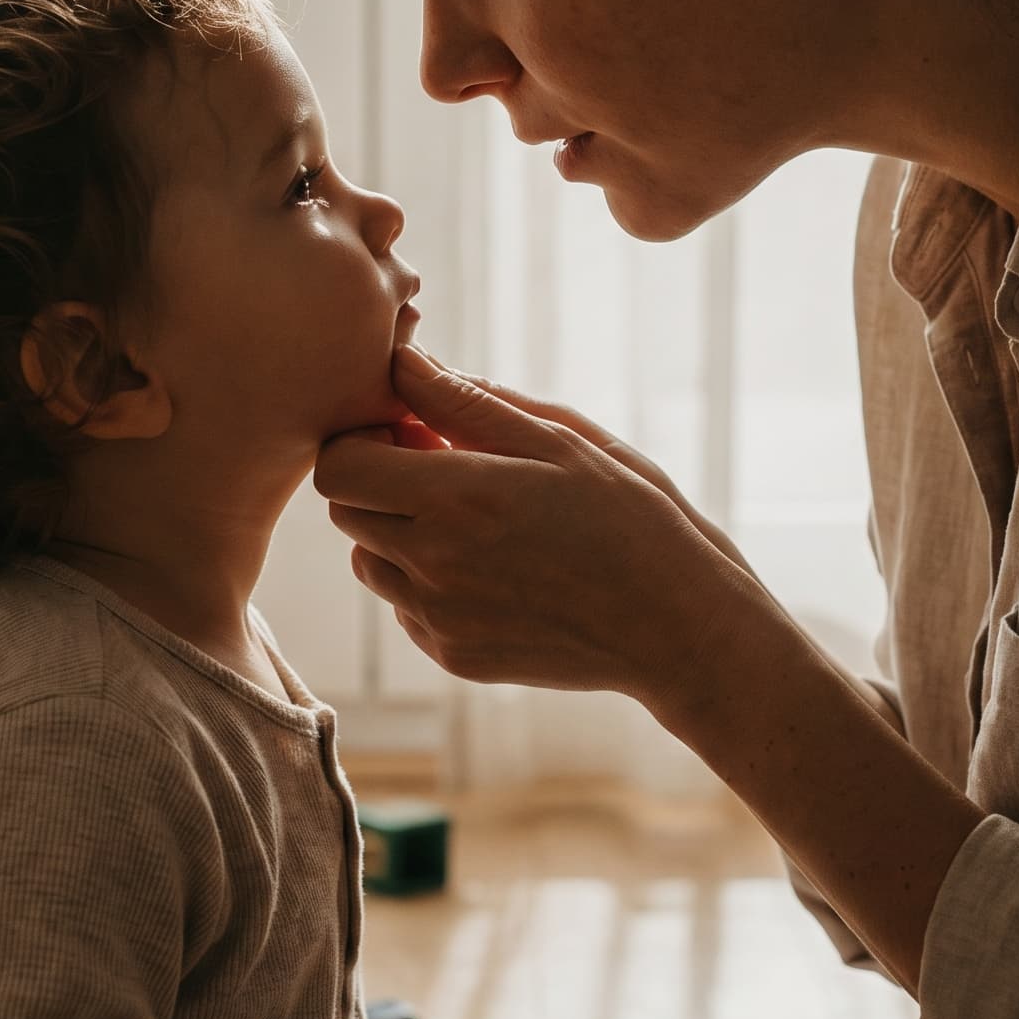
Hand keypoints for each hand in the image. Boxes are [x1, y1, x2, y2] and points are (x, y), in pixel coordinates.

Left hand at [316, 346, 775, 701]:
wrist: (679, 626)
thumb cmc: (632, 518)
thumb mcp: (561, 440)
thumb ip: (467, 402)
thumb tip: (402, 362)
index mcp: (458, 498)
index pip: (339, 463)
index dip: (364, 437)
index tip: (413, 430)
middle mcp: (434, 565)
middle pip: (345, 509)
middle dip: (379, 479)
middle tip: (447, 468)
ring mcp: (439, 618)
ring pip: (369, 560)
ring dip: (399, 531)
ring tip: (474, 521)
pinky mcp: (454, 655)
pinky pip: (405, 607)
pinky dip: (428, 581)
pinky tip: (494, 569)